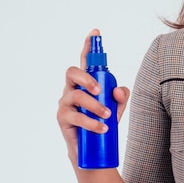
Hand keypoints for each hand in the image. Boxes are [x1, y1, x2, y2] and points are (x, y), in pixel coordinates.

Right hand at [56, 29, 129, 163]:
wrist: (90, 150)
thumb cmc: (103, 122)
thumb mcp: (117, 108)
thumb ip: (121, 96)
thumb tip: (118, 90)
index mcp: (85, 83)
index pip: (85, 61)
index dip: (88, 46)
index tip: (95, 32)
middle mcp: (72, 89)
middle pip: (72, 72)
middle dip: (86, 78)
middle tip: (100, 90)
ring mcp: (65, 103)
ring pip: (76, 96)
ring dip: (94, 106)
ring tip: (107, 116)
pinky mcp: (62, 118)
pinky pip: (75, 116)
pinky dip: (91, 122)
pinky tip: (101, 128)